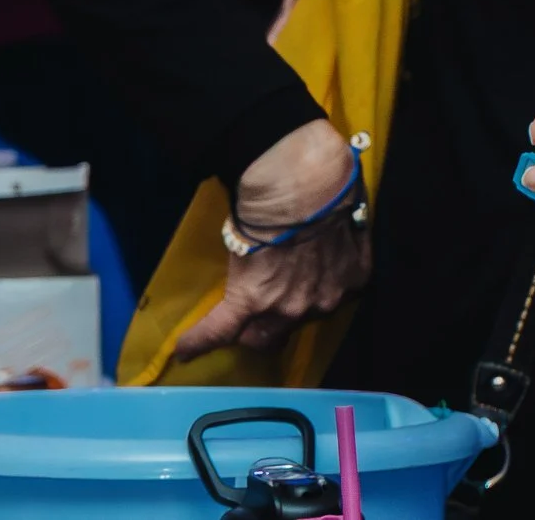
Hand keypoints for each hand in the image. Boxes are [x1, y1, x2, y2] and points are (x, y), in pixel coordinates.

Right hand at [178, 119, 370, 358]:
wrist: (304, 183)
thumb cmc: (330, 187)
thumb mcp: (346, 218)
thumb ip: (336, 241)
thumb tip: (319, 237)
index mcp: (350, 280)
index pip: (326, 302)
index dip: (308, 300)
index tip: (298, 297)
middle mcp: (322, 303)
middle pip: (293, 329)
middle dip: (277, 326)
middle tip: (263, 312)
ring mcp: (285, 307)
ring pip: (262, 335)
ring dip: (250, 328)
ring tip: (232, 326)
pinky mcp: (249, 300)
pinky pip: (220, 329)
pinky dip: (200, 341)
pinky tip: (184, 350)